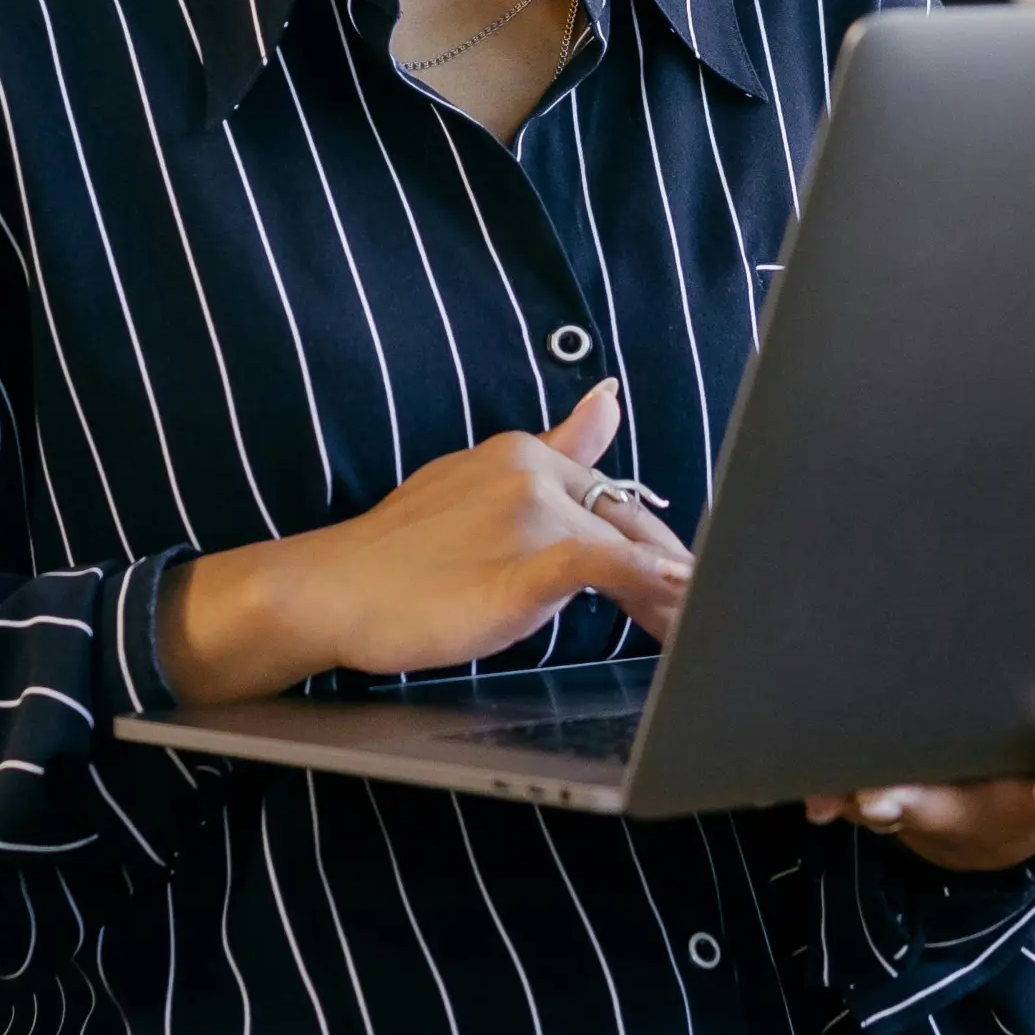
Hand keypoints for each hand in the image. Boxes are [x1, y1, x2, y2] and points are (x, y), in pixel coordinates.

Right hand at [159, 378, 689, 703]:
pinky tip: (673, 611)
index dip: (653, 549)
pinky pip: (610, 573)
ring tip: (694, 638)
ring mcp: (531, 515)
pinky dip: (650, 588)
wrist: (331, 588)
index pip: (613, 501)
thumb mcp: (477, 483)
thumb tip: (611, 396)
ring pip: (630, 551)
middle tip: (703, 619)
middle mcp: (533, 472)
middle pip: (633, 525)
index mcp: (523, 453)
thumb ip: (556, 447)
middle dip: (674, 574)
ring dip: (672, 598)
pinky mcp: (527, 563)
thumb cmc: (398, 552)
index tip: (679, 586)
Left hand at [804, 711, 1034, 872]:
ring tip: (843, 787)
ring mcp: (932, 800)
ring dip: (866, 795)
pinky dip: (824, 787)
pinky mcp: (883, 785)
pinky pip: (846, 786)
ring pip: (894, 801)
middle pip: (960, 806)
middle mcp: (991, 803)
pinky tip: (804, 786)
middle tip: (893, 790)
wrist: (986, 816)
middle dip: (926, 796)